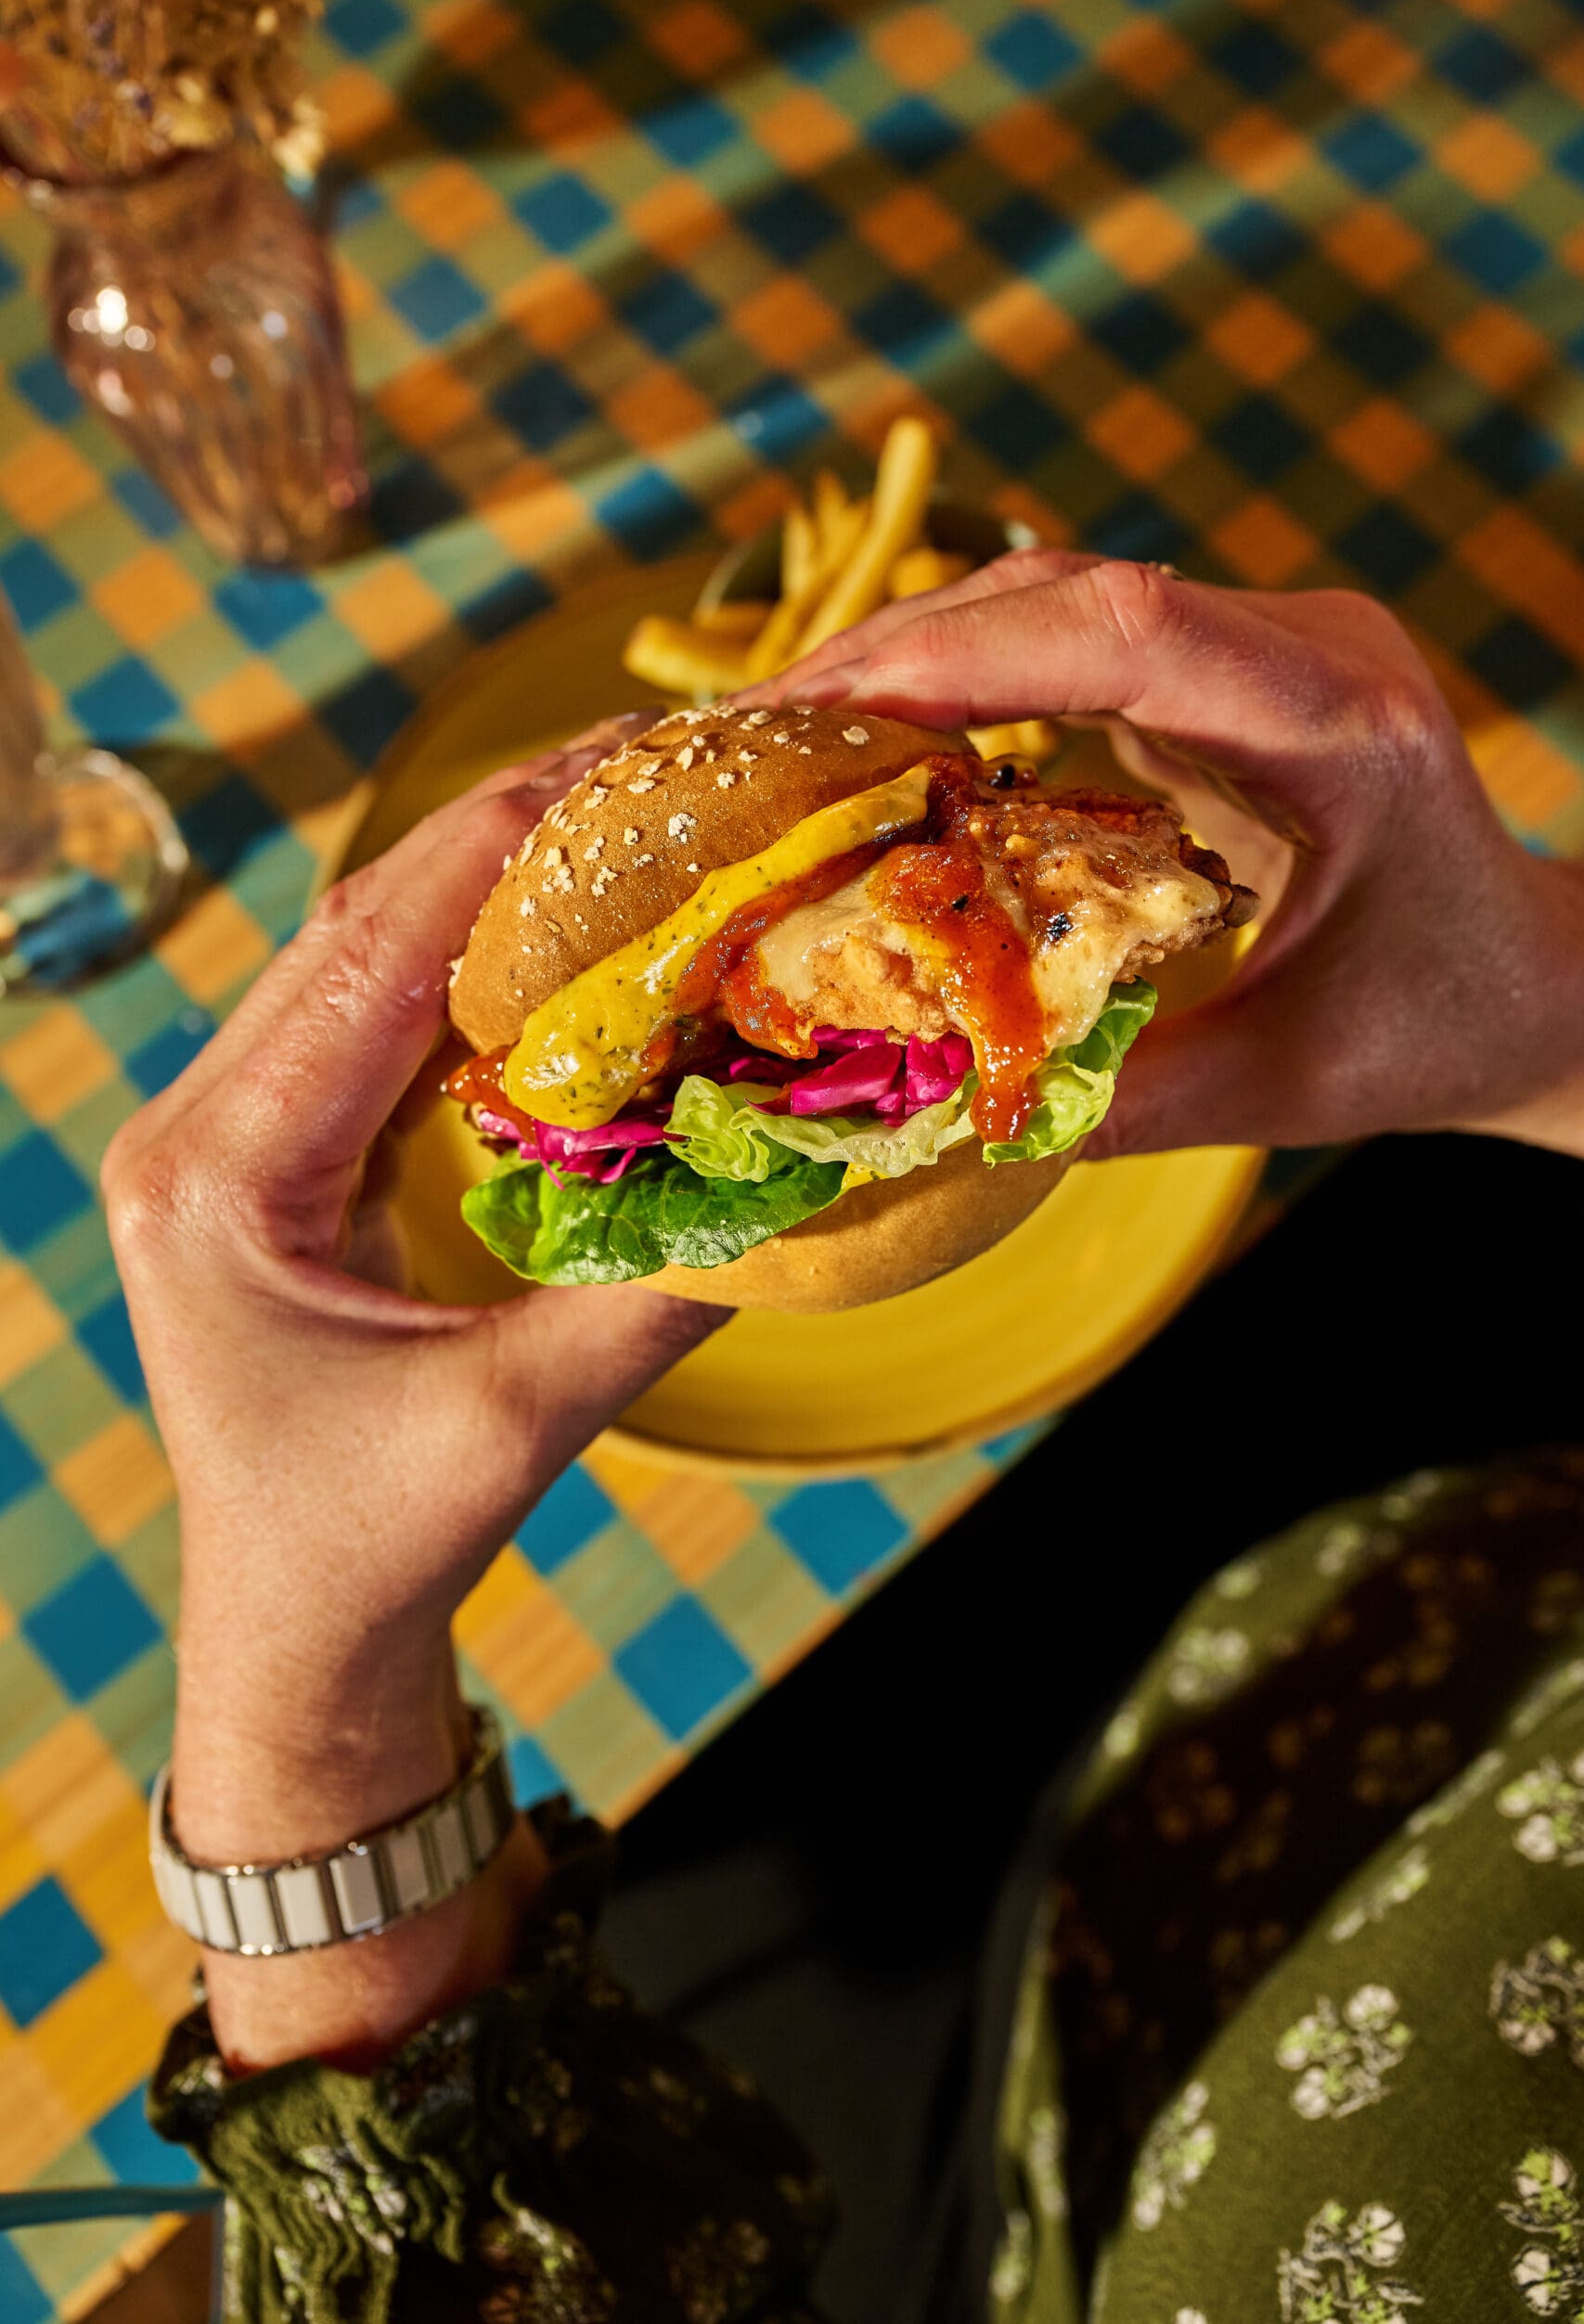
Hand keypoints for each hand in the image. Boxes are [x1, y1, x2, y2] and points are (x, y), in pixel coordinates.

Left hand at [104, 718, 724, 2066]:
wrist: (290, 1634)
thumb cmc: (374, 1544)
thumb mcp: (524, 1417)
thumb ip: (659, 1284)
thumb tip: (815, 1170)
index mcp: (224, 1178)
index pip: (375, 956)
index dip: (507, 846)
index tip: (631, 763)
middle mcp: (196, 1130)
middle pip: (356, 924)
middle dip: (503, 831)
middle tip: (649, 758)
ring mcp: (218, 1136)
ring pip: (355, 953)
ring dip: (480, 880)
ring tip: (615, 813)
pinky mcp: (261, 1154)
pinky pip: (364, 1014)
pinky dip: (460, 955)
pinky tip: (555, 925)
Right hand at [749, 551, 1583, 1158]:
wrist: (1536, 979)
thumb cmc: (1432, 1029)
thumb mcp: (1278, 1090)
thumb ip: (1112, 1102)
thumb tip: (922, 1122)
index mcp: (1341, 727)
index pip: (1130, 633)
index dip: (962, 653)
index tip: (817, 708)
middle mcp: (1307, 650)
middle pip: (1069, 592)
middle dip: (896, 649)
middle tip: (748, 731)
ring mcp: (1268, 644)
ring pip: (1057, 599)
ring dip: (914, 654)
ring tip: (778, 732)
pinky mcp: (1228, 667)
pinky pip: (1073, 639)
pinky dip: (964, 677)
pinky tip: (871, 737)